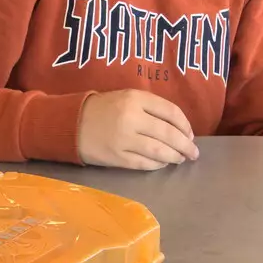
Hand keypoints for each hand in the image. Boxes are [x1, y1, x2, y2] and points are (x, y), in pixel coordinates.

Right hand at [77, 90, 199, 169]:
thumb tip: (179, 129)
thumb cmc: (102, 109)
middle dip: (185, 145)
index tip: (190, 134)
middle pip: (168, 134)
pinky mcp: (117, 157)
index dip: (185, 126)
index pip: (171, 112)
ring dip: (175, 157)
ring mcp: (124, 139)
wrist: (69, 123)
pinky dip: (158, 165)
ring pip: (159, 151)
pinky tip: (163, 164)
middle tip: (194, 153)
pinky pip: (144, 163)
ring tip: (181, 159)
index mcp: (135, 99)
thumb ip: (150, 108)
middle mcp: (131, 118)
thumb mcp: (126, 97)